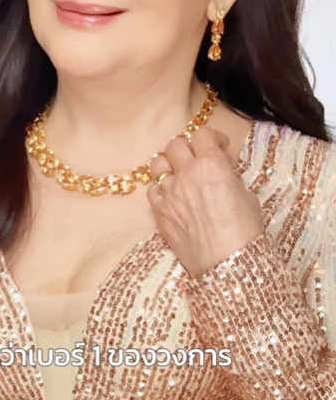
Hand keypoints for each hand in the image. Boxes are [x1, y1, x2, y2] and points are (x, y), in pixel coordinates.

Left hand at [146, 126, 264, 276]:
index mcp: (211, 165)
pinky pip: (152, 190)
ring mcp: (169, 194)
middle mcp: (186, 174)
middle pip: (175, 144)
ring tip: (179, 174)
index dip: (212, 138)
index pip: (202, 135)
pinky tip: (172, 196)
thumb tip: (223, 173)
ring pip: (157, 164)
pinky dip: (161, 189)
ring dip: (169, 164)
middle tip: (198, 159)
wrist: (229, 265)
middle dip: (188, 148)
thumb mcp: (247, 196)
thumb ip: (230, 178)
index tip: (219, 147)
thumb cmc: (246, 231)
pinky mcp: (160, 213)